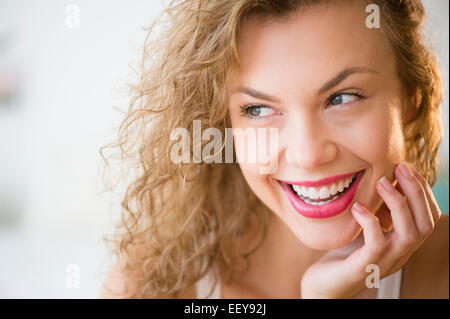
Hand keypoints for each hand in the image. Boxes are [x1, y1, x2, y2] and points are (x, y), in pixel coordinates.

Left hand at [300, 162, 441, 297]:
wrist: (323, 287)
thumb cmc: (343, 255)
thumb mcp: (365, 230)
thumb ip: (378, 212)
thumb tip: (386, 181)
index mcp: (401, 244)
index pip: (428, 219)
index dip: (423, 192)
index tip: (406, 168)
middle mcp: (399, 255)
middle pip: (425, 224)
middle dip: (417, 192)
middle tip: (400, 168)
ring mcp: (383, 263)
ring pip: (408, 234)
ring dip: (398, 204)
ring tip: (382, 182)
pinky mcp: (363, 267)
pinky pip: (376, 245)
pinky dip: (370, 222)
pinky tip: (358, 208)